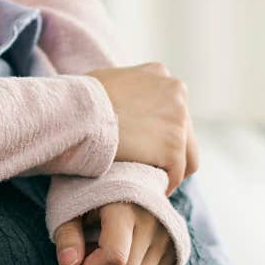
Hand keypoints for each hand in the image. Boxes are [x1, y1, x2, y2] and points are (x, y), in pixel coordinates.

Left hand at [53, 201, 176, 264]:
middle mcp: (154, 224)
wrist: (127, 175)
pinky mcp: (174, 251)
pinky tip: (119, 260)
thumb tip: (68, 264)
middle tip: (85, 259)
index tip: (73, 262)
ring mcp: (168, 239)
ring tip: (101, 258)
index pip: (114, 258)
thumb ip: (67, 236)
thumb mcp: (70, 207)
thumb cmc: (90, 193)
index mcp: (126, 208)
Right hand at [85, 64, 197, 191]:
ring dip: (169, 170)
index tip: (142, 146)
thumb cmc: (79, 101)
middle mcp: (176, 93)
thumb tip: (115, 100)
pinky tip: (146, 189)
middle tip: (147, 167)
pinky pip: (176, 174)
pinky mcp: (174, 147)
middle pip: (185, 133)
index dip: (158, 132)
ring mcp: (178, 120)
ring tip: (148, 181)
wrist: (77, 115)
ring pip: (186, 157)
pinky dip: (162, 185)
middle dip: (168, 152)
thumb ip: (123, 88)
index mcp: (160, 75)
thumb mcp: (104, 80)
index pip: (173, 110)